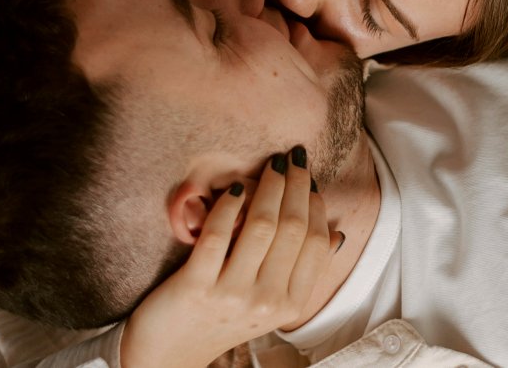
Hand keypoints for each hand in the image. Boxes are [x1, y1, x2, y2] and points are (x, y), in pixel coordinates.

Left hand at [120, 147, 339, 367]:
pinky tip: (233, 188)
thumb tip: (338, 235)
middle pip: (292, 228)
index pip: (317, 244)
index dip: (315, 205)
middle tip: (294, 158)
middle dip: (296, 185)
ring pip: (262, 225)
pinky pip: (219, 233)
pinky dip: (229, 204)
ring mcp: (232, 294)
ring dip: (269, 186)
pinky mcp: (196, 286)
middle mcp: (267, 301)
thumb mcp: (271, 303)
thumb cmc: (221, 317)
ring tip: (271, 166)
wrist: (169, 351)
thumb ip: (300, 271)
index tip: (309, 180)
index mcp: (290, 304)